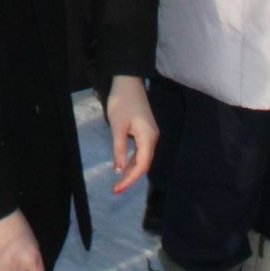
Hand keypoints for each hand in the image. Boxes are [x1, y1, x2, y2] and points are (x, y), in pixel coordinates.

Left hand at [106, 75, 157, 195]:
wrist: (127, 81)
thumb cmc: (122, 102)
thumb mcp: (117, 126)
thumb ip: (119, 149)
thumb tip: (119, 170)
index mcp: (148, 138)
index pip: (141, 166)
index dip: (130, 180)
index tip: (117, 189)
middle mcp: (153, 138)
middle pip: (144, 164)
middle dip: (130, 177)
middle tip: (116, 189)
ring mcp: (150, 134)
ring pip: (142, 157)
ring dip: (131, 170)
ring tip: (119, 182)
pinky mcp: (145, 130)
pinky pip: (141, 150)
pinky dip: (132, 160)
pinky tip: (124, 165)